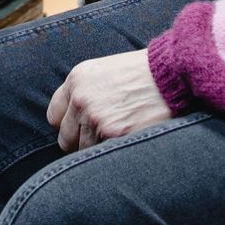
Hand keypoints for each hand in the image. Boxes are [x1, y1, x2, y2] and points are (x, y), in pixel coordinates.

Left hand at [46, 50, 173, 151]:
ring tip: (119, 133)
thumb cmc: (140, 73)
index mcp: (76, 80)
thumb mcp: (103, 71)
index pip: (54, 116)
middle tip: (101, 136)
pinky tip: (126, 137)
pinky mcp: (113, 134)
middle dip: (80, 141)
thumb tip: (70, 118)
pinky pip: (102, 153)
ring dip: (98, 147)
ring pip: (84, 150)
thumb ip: (82, 91)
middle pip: (65, 138)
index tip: (80, 126)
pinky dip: (112, 150)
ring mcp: (95, 118)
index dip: (68, 123)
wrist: (170, 74)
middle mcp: (80, 99)